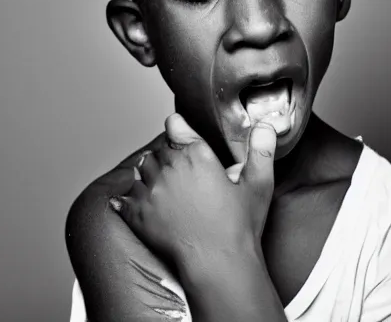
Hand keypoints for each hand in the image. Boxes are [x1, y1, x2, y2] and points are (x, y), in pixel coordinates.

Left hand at [109, 113, 276, 271]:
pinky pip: (124, 196)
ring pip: (141, 169)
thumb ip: (261, 151)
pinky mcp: (138, 214)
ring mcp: (151, 191)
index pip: (175, 127)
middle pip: (159, 149)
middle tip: (180, 168)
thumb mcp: (258, 185)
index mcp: (197, 156)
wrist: (218, 264)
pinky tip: (131, 199)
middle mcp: (170, 169)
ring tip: (161, 182)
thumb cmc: (238, 227)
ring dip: (150, 172)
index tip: (178, 131)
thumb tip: (266, 126)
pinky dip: (128, 196)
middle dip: (169, 155)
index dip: (178, 129)